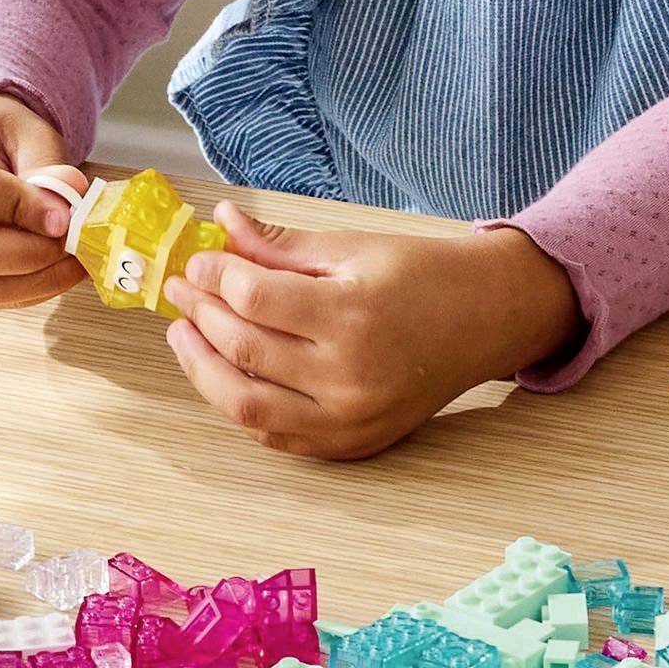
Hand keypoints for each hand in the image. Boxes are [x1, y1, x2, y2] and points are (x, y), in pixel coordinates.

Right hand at [0, 92, 86, 308]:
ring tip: (73, 261)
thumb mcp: (26, 133)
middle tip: (70, 241)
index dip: (22, 208)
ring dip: (36, 281)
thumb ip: (48, 168)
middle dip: (29, 253)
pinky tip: (56, 272)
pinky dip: (29, 291)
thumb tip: (67, 207)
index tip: (65, 215)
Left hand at [161, 203, 582, 460]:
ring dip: (203, 368)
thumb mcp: (353, 247)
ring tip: (185, 334)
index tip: (198, 259)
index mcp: (353, 314)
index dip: (214, 274)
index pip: (254, 296)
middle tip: (180, 289)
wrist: (488, 319)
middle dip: (200, 314)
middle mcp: (350, 375)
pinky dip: (240, 404)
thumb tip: (222, 223)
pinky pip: (276, 434)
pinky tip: (223, 371)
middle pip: (243, 348)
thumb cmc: (424, 274)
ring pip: (246, 404)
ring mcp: (351, 419)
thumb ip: (280, 244)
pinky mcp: (353, 444)